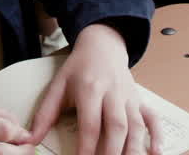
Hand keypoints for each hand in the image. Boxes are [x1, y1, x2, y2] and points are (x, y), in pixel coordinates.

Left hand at [28, 24, 162, 154]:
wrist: (103, 44)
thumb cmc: (79, 67)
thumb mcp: (58, 86)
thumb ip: (45, 114)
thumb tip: (31, 139)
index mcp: (90, 89)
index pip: (90, 123)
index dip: (87, 147)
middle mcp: (113, 93)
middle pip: (116, 126)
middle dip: (112, 152)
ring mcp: (129, 97)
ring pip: (135, 125)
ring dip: (133, 149)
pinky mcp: (139, 100)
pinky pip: (152, 118)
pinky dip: (157, 135)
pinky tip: (156, 152)